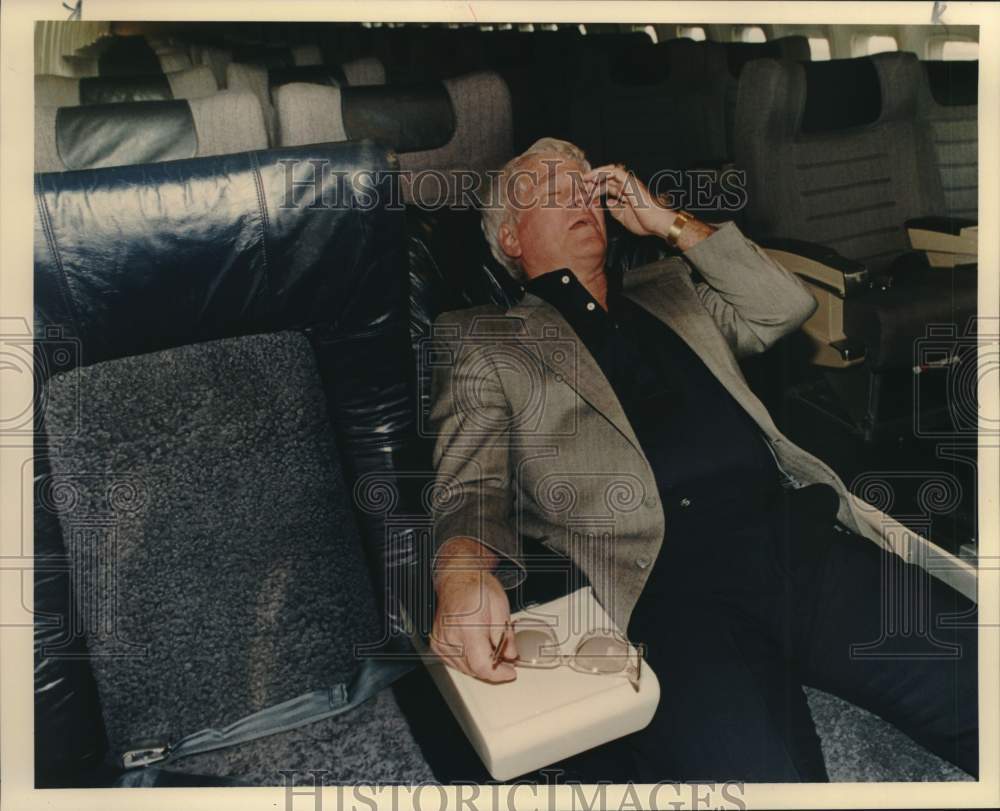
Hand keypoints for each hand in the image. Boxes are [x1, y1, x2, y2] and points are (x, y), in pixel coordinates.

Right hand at [431, 542, 518, 682]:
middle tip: (506, 661)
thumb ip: (506, 635)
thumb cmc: (476, 587)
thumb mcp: (501, 607)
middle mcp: (451, 636)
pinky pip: (454, 663)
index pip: (482, 665)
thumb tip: (510, 655)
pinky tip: (477, 650)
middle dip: (493, 669)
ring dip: (480, 666)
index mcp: (468, 626)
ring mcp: (441, 641)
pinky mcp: (437, 644)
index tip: (510, 672)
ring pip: (464, 669)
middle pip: (474, 670)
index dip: (499, 674)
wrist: (457, 578)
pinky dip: (468, 661)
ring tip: (492, 652)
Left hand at [584, 163, 675, 238]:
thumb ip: (615, 209)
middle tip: (578, 188)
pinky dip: (603, 172)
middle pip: (605, 180)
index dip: (593, 190)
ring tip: (583, 181)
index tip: (582, 196)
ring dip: (594, 176)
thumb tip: (606, 202)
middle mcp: (627, 187)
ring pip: (608, 173)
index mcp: (625, 194)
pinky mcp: (630, 183)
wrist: (656, 223)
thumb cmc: (644, 223)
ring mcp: (629, 183)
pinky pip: (615, 172)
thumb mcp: (624, 218)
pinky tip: (593, 177)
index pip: (607, 188)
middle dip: (591, 183)